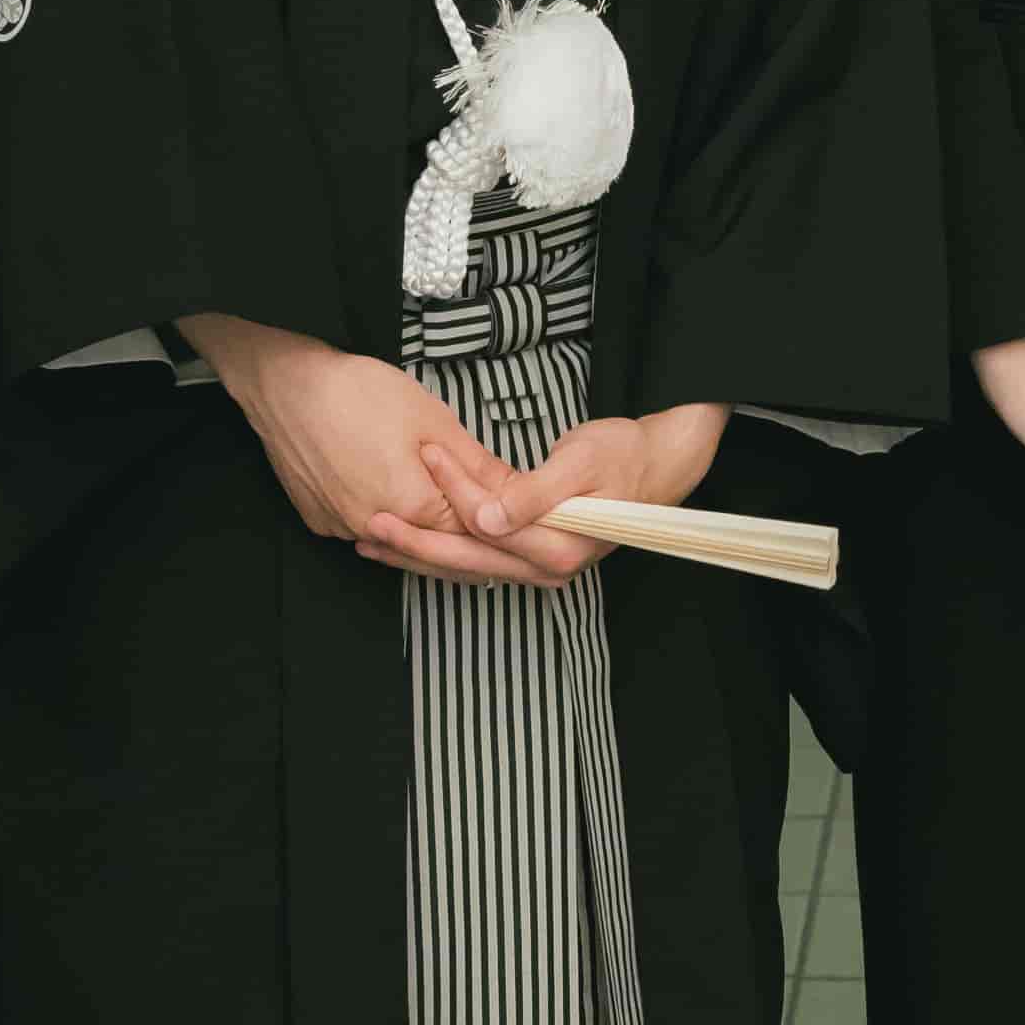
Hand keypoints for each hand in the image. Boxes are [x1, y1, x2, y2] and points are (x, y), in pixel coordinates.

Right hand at [187, 317, 509, 549]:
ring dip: (431, 539)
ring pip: (400, 546)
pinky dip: (391, 526)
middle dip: (472, 542)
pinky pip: (366, 532)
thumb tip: (516, 493)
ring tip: (460, 522)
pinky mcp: (321, 521)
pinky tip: (405, 510)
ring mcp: (342, 528)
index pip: (471, 535)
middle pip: (436, 550)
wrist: (288, 385)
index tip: (522, 517)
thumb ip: (477, 467)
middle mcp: (375, 529)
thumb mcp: (435, 421)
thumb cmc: (360, 393)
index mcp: (412, 507)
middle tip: (499, 525)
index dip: (500, 527)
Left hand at [364, 402, 733, 590]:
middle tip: (369, 527)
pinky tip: (411, 544)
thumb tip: (486, 520)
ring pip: (466, 566)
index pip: (486, 526)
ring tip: (373, 542)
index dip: (452, 491)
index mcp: (558, 548)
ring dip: (418, 554)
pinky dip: (442, 550)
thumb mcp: (581, 462)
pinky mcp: (530, 558)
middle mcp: (546, 570)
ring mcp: (538, 570)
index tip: (427, 454)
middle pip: (466, 560)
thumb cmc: (622, 455)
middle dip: (414, 544)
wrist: (656, 465)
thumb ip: (534, 494)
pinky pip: (478, 559)